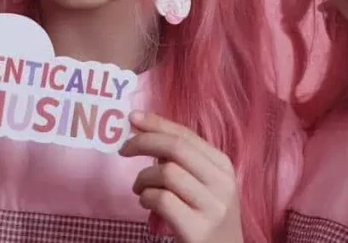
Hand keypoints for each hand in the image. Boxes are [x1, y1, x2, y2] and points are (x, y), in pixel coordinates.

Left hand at [119, 111, 242, 242]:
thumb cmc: (206, 217)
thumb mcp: (205, 185)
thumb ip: (183, 161)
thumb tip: (144, 130)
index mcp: (223, 166)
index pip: (186, 135)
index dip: (157, 123)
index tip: (132, 118)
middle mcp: (222, 183)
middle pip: (176, 148)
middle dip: (144, 142)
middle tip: (123, 150)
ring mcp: (213, 207)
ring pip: (166, 173)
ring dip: (143, 179)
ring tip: (140, 190)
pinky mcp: (198, 229)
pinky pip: (162, 200)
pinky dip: (146, 198)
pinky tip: (147, 204)